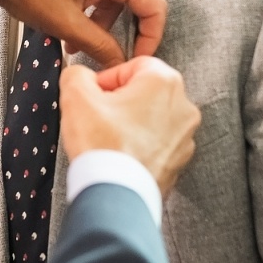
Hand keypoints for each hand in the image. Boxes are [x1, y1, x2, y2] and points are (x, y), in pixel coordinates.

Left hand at [0, 0, 165, 66]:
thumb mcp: (66, 24)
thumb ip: (99, 46)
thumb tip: (119, 62)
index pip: (154, 6)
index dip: (151, 37)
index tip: (137, 58)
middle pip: (136, 1)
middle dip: (122, 33)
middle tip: (107, 55)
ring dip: (102, 24)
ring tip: (77, 45)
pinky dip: (92, 10)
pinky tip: (70, 27)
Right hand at [60, 57, 199, 195]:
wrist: (117, 196)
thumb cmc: (103, 145)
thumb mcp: (77, 97)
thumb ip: (77, 75)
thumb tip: (80, 76)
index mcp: (164, 81)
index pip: (132, 66)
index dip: (107, 80)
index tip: (93, 97)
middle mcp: (183, 105)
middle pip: (144, 92)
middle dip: (120, 102)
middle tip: (98, 118)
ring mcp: (185, 136)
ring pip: (152, 118)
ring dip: (131, 124)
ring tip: (109, 139)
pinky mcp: (180, 160)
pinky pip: (157, 144)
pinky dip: (141, 146)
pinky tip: (121, 155)